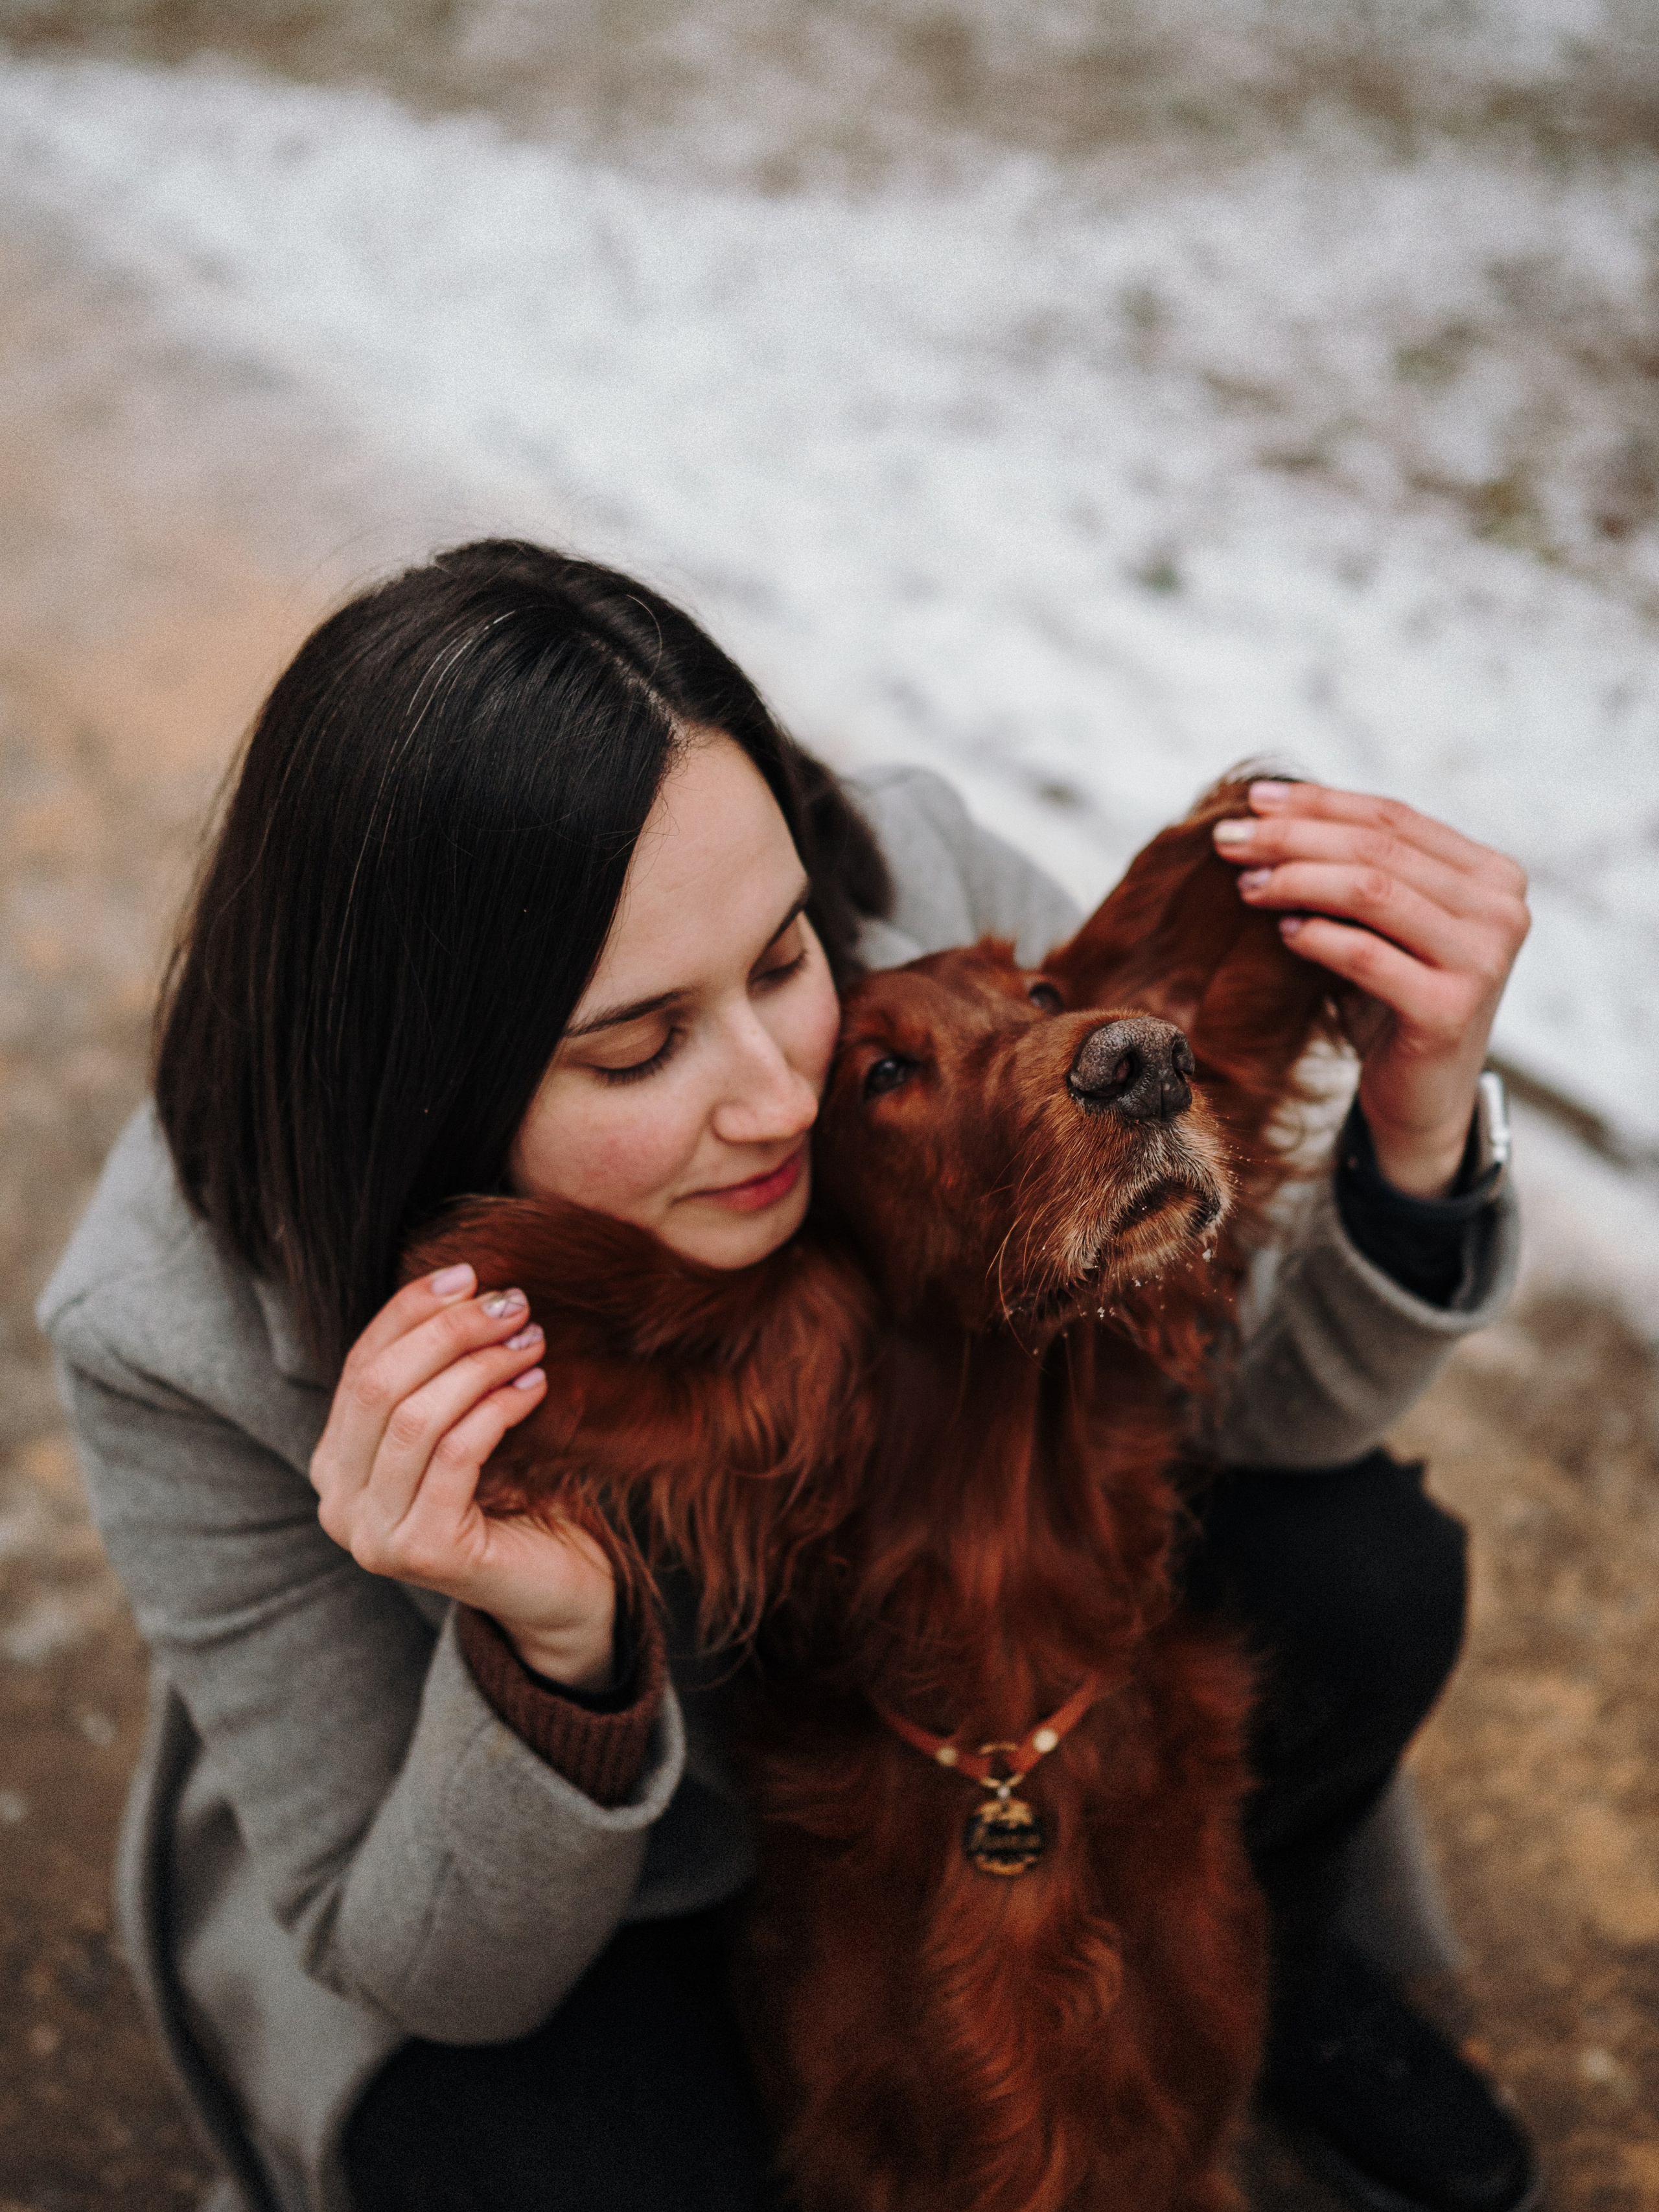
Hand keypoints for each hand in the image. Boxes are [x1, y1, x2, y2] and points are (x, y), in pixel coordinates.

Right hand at [309, 1265, 616, 1689]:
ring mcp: (373, 1535)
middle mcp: (338, 1503)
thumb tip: (461, 1282)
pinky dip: (496, 1409)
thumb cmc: (511, 1495)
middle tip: (512, 1304)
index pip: (360, 1366)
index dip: (410, 1311)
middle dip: (448, 1333)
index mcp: (336, 1464)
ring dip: (480, 1366)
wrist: (554, 1587)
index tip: (468, 1274)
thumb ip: (437, 1372)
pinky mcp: (422, 1553)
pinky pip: (455, 1455)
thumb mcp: (459, 1424)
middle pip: (381, 1386)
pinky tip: (534, 1388)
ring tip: (531, 1340)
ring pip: (416, 1418)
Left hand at [1213, 780, 1529, 1196]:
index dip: (1319, 803)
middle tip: (1229, 838)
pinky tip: (1282, 932)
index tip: (1254, 799)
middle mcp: (1501, 910)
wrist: (1420, 1098)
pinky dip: (1317, 937)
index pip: (1393, 817)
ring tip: (1247, 883)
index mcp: (1492, 875)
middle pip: (1378, 849)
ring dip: (1297, 879)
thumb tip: (1267, 811)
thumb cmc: (1392, 1000)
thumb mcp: (1381, 924)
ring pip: (1372, 892)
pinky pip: (1367, 956)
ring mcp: (1483, 960)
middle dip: (1294, 837)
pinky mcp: (1451, 1010)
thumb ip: (1356, 868)